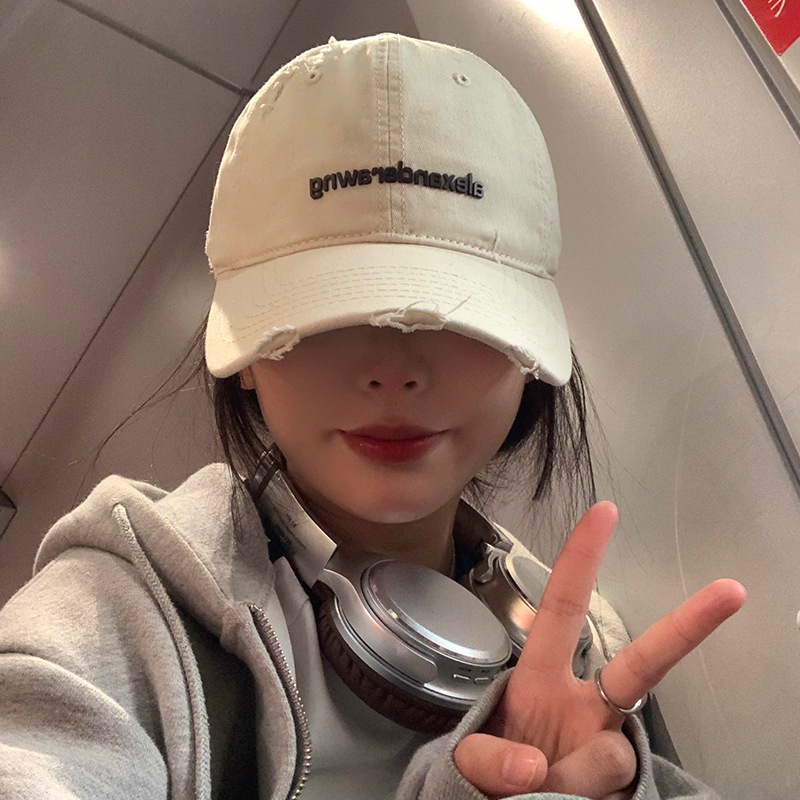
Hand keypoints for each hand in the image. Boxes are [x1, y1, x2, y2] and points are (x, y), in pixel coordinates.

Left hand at [454, 502, 745, 797]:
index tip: (603, 512)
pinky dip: (579, 796)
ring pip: (610, 753)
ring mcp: (604, 743)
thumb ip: (489, 759)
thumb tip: (532, 769)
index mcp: (540, 678)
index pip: (562, 607)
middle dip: (683, 627)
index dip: (580, 560)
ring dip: (571, 776)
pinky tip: (561, 797)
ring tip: (537, 787)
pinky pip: (612, 783)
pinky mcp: (618, 779)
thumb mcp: (472, 757)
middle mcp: (583, 705)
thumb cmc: (491, 768)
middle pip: (641, 663)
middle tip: (729, 591)